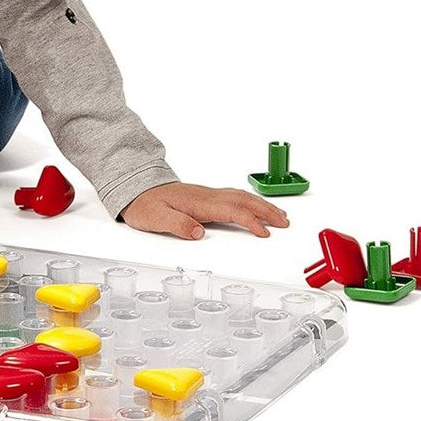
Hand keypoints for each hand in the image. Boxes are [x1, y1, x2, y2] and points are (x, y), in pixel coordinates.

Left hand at [120, 182, 289, 239]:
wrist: (135, 187)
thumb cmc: (144, 204)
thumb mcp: (155, 218)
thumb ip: (176, 224)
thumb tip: (197, 232)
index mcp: (198, 203)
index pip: (231, 211)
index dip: (250, 222)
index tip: (265, 233)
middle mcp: (206, 196)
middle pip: (243, 201)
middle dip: (266, 211)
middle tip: (285, 223)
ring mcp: (207, 195)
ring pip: (240, 197)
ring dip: (261, 205)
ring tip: (279, 215)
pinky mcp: (204, 196)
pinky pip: (234, 196)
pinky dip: (249, 201)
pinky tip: (254, 205)